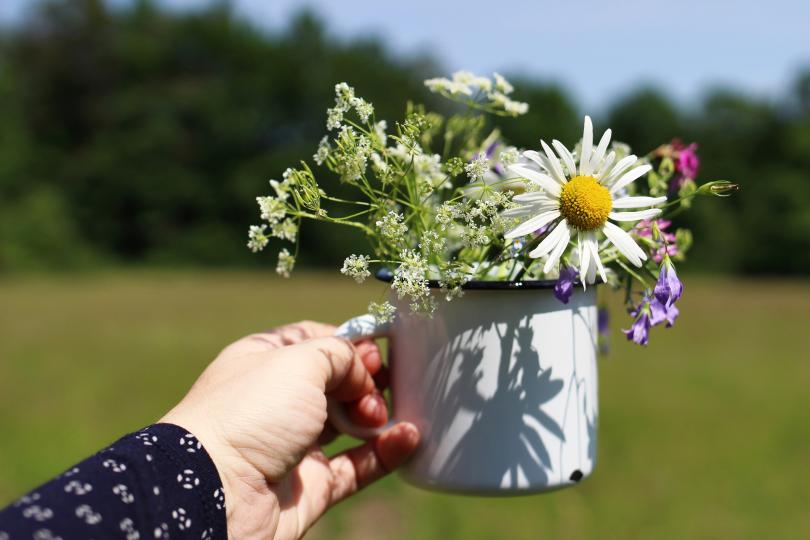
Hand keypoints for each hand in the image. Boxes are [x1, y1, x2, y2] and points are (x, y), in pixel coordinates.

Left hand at [161, 321, 419, 539]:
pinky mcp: (311, 485)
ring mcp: (294, 444)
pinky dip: (384, 451)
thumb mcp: (299, 361)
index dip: (348, 341)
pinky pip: (356, 465)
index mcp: (264, 361)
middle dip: (366, 380)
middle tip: (382, 384)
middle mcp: (278, 401)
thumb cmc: (251, 413)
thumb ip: (340, 354)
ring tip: (386, 415)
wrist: (219, 494)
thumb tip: (361, 375)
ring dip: (377, 415)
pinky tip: (408, 437)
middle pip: (336, 382)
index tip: (376, 347)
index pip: (314, 340)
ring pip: (348, 423)